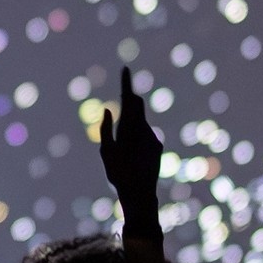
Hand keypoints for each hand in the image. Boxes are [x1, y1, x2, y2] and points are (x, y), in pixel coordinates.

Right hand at [98, 65, 162, 218]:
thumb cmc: (118, 174)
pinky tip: (133, 157)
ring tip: (124, 149)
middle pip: (137, 107)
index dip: (126, 82)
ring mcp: (153, 137)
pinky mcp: (157, 146)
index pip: (129, 98)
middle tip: (123, 100)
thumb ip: (105, 129)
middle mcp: (144, 129)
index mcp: (129, 127)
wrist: (141, 194)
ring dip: (132, 126)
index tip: (126, 68)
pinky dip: (137, 138)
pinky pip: (145, 135)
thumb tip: (108, 109)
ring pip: (140, 123)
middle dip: (129, 102)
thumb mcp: (106, 151)